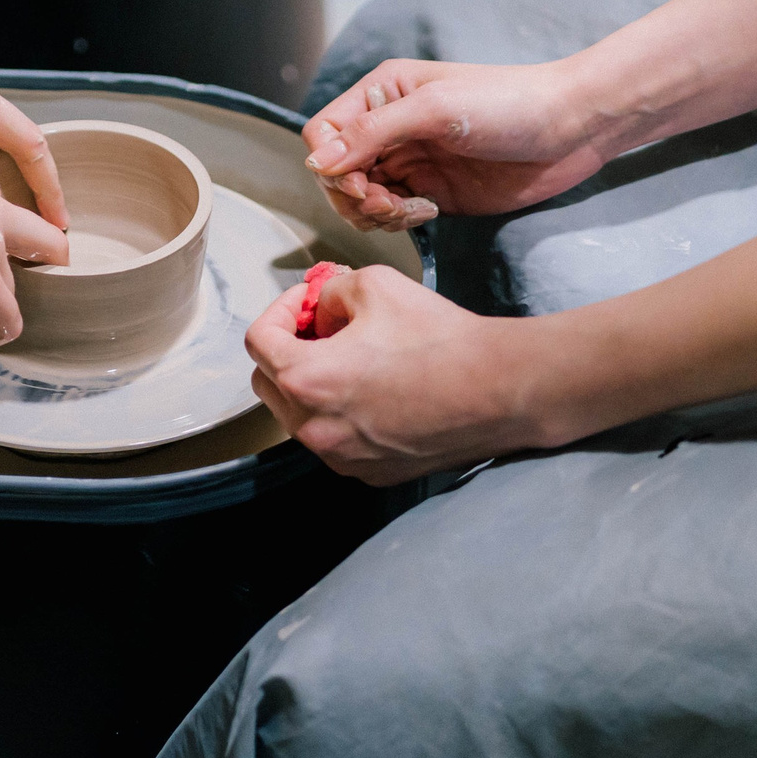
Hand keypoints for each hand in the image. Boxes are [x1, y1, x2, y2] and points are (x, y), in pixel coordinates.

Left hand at [244, 265, 532, 483]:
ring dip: (312, 384)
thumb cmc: (439, 336)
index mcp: (307, 380)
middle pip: (268, 383)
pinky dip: (340, 414)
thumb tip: (318, 308)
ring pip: (299, 417)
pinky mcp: (369, 473)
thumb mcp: (374, 284)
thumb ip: (329, 292)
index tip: (305, 301)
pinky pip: (335, 440)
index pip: (258, 342)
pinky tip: (375, 390)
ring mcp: (341, 458)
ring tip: (352, 357)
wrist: (498, 389)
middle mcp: (315, 429)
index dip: (279, 310)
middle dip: (287, 349)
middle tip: (321, 326)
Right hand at [301, 59, 603, 231]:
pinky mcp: (430, 192)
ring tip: (412, 209)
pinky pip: (391, 214)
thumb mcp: (435, 110)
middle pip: (336, 172)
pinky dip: (398, 221)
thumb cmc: (508, 103)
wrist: (569, 130)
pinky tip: (429, 211)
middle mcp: (389, 126)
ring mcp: (410, 161)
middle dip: (355, 196)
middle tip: (389, 203)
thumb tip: (318, 163)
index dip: (332, 165)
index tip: (363, 184)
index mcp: (383, 92)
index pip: (324, 132)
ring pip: (359, 198)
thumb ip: (373, 134)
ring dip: (375, 212)